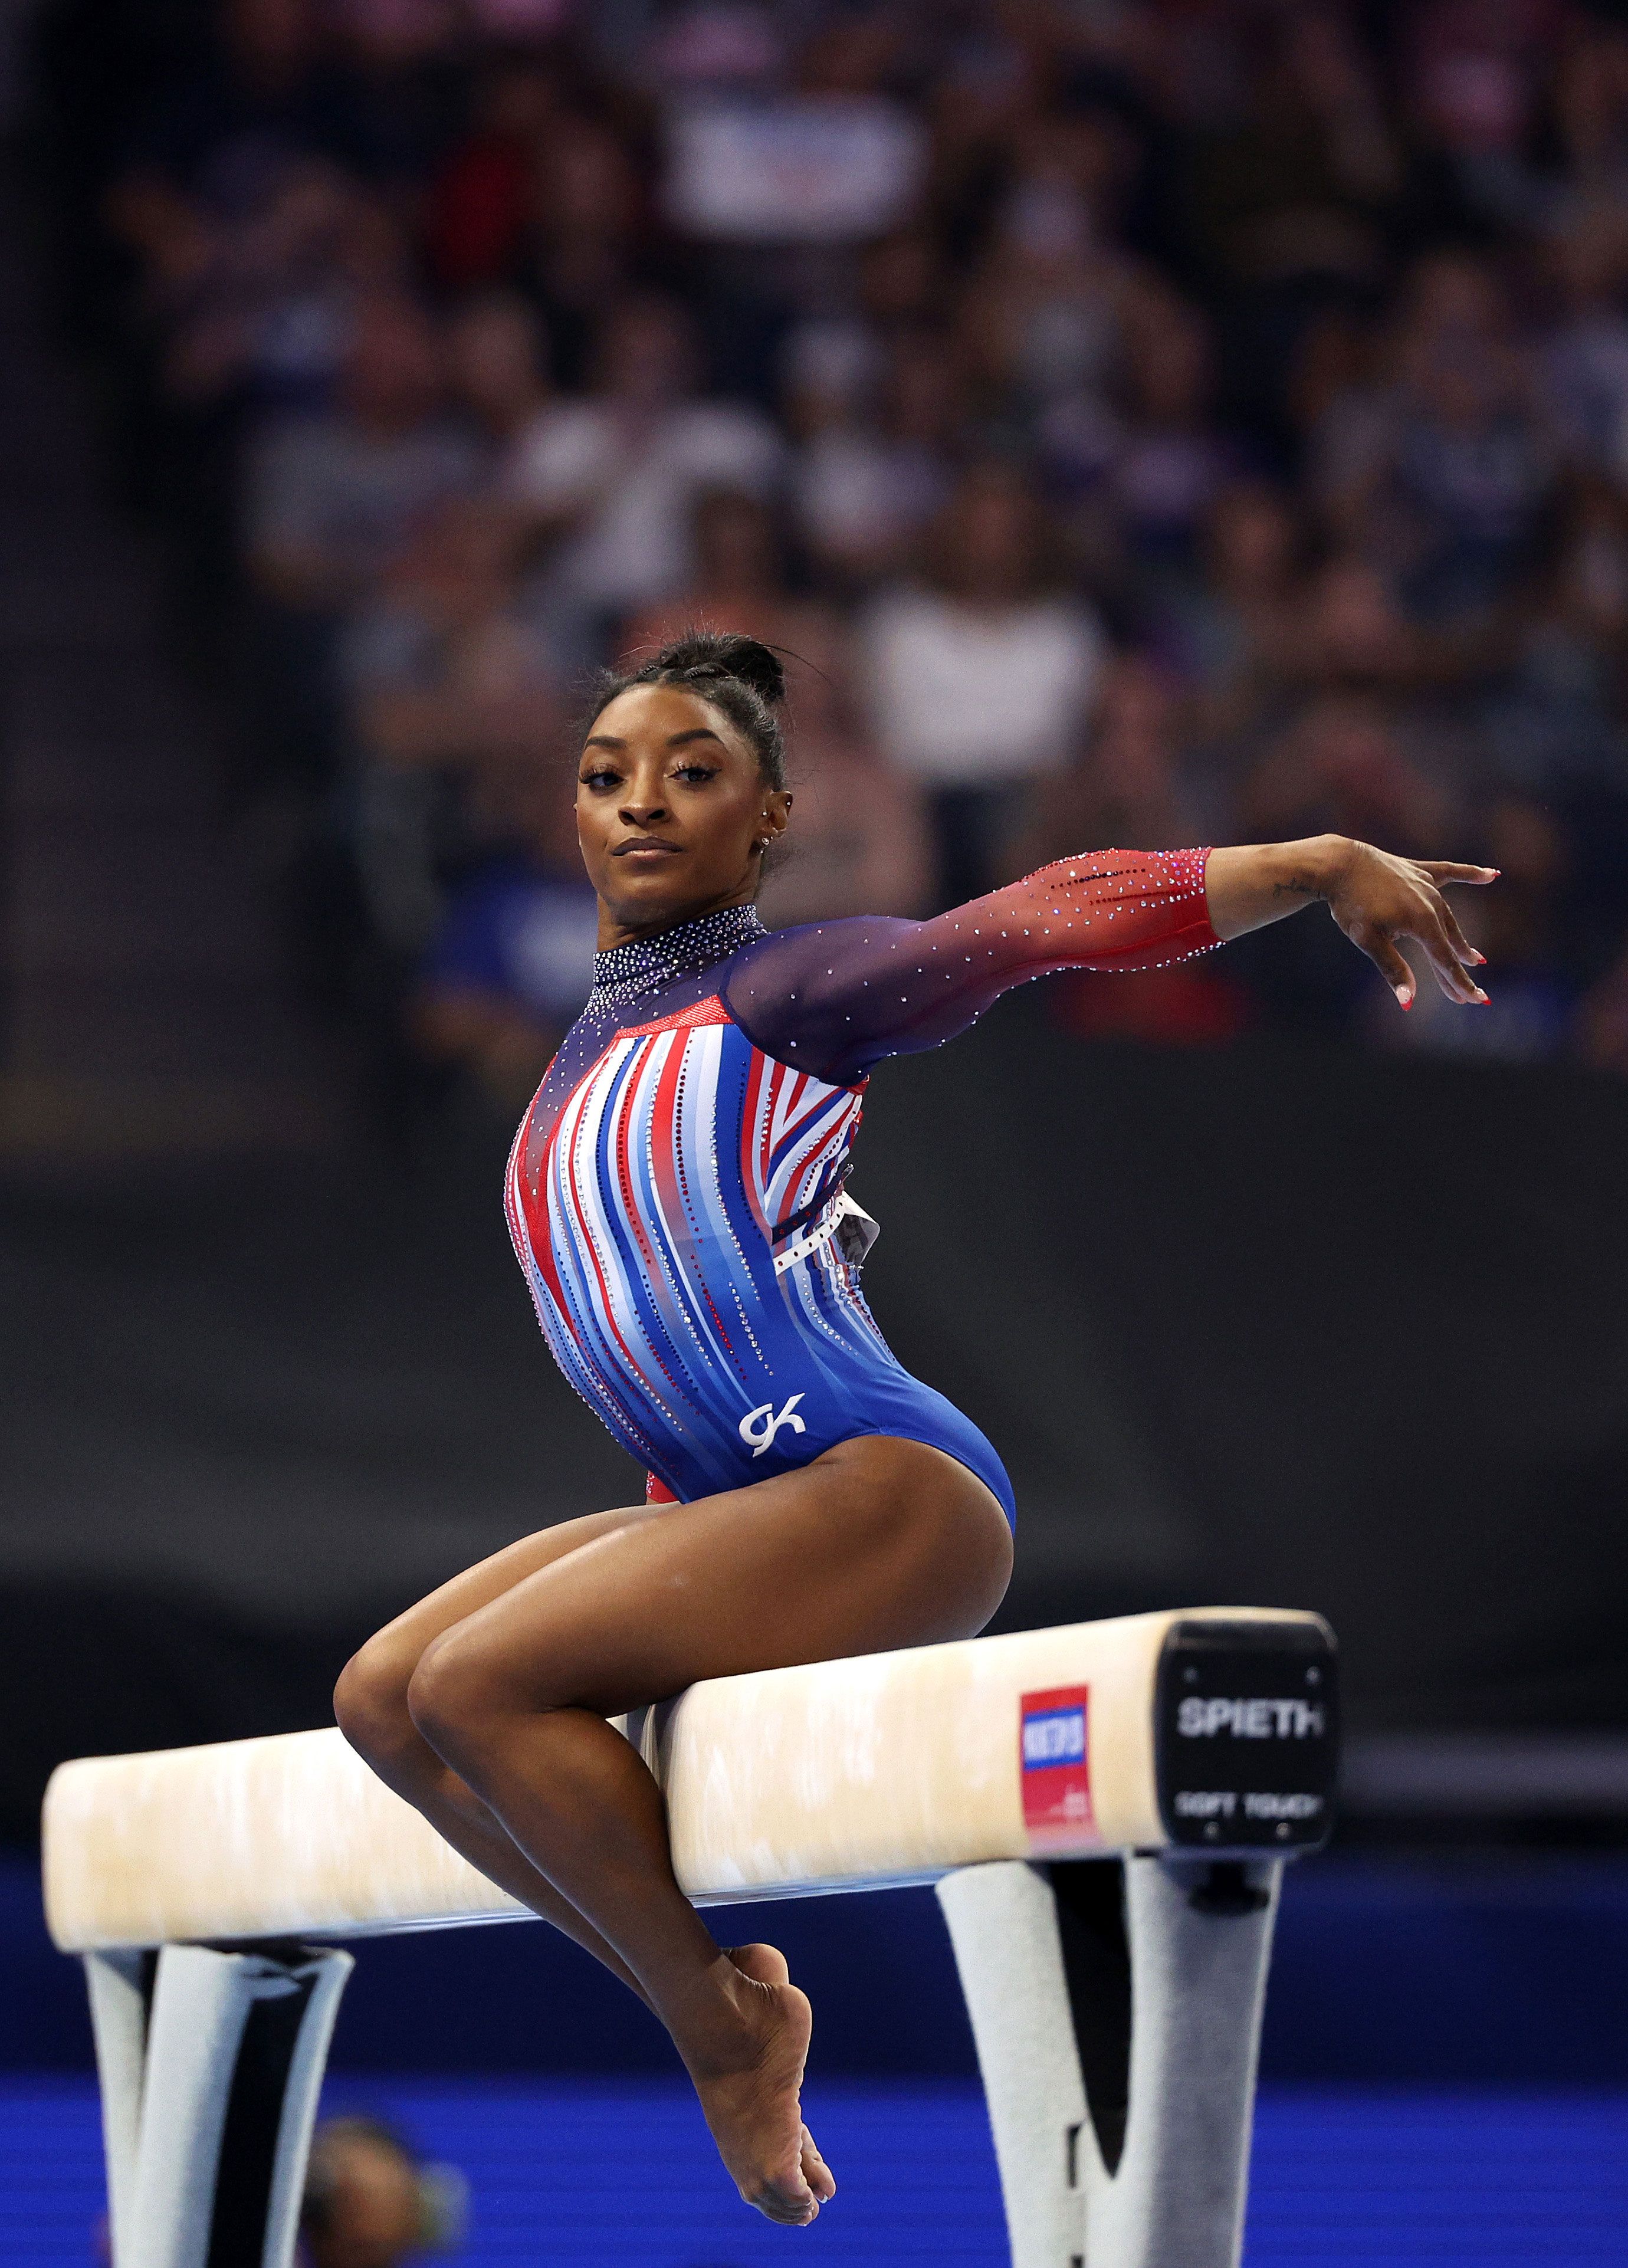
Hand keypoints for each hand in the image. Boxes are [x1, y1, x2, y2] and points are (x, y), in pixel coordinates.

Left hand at [1321, 839, 1496, 1009]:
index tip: (1475, 1000)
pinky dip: (1470, 873)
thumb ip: (1393, 969)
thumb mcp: (1368, 941)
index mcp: (1422, 923)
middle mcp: (1431, 903)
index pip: (1445, 960)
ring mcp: (1426, 885)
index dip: (1460, 983)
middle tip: (1474, 995)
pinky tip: (1492, 875)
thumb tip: (1408, 1003)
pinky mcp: (1419, 870)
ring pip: (1448, 917)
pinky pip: (1449, 872)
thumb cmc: (1351, 905)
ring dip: (1459, 939)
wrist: (1340, 864)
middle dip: (1459, 971)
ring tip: (1473, 958)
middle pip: (1448, 943)